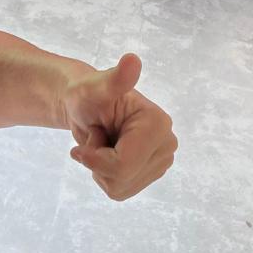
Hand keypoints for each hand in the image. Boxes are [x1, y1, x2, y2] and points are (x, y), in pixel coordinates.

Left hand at [63, 53, 177, 200]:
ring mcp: (162, 160)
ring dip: (100, 169)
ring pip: (120, 188)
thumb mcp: (94, 87)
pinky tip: (109, 153)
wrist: (85, 107)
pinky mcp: (152, 173)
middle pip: (122, 178)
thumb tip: (132, 61)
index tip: (90, 134)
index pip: (122, 164)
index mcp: (158, 124)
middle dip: (99, 162)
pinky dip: (105, 176)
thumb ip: (114, 79)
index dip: (95, 157)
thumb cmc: (86, 95)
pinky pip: (120, 192)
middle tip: (99, 134)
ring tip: (104, 141)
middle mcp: (167, 143)